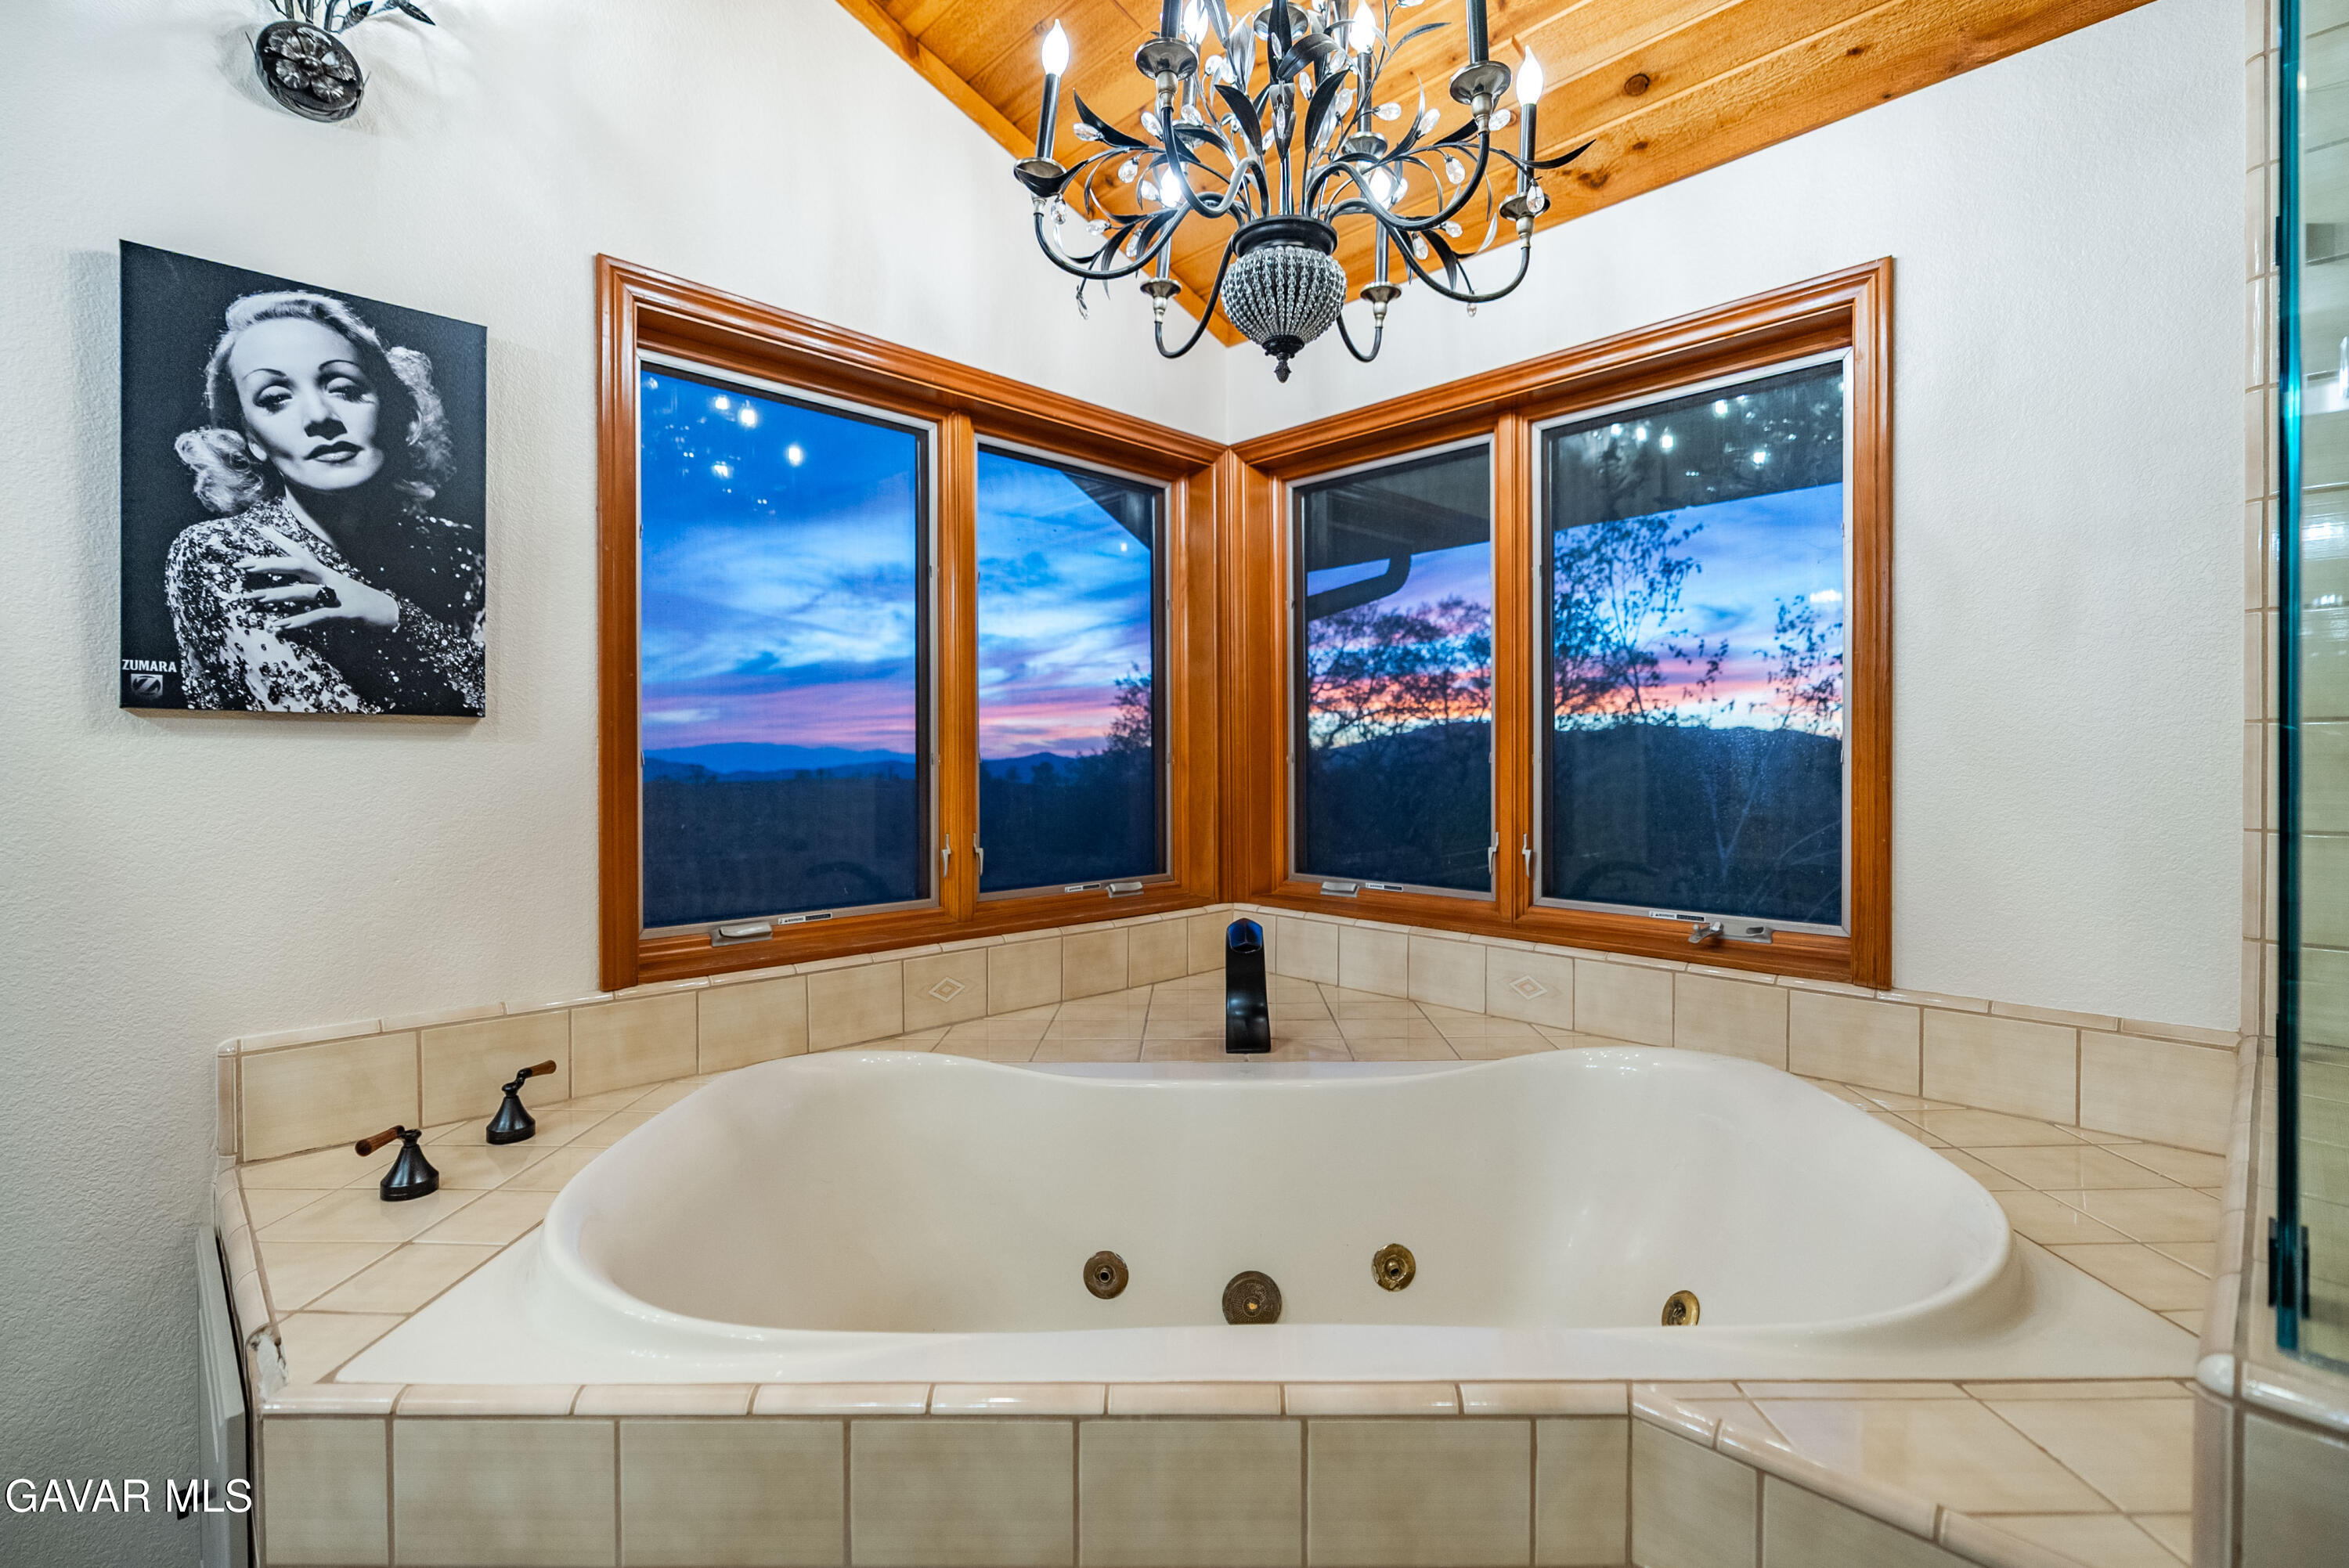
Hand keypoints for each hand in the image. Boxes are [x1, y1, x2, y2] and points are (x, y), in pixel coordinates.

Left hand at [231, 523, 398, 632]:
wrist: (393, 613)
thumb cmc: (362, 602)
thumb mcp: (338, 589)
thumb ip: (316, 586)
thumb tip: (295, 588)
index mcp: (328, 573)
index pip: (301, 552)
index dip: (281, 540)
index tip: (258, 529)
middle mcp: (331, 579)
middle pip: (298, 565)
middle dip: (270, 564)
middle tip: (243, 565)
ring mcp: (339, 595)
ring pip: (304, 591)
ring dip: (278, 594)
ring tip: (254, 598)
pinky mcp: (346, 613)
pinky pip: (319, 616)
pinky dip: (299, 620)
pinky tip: (281, 625)